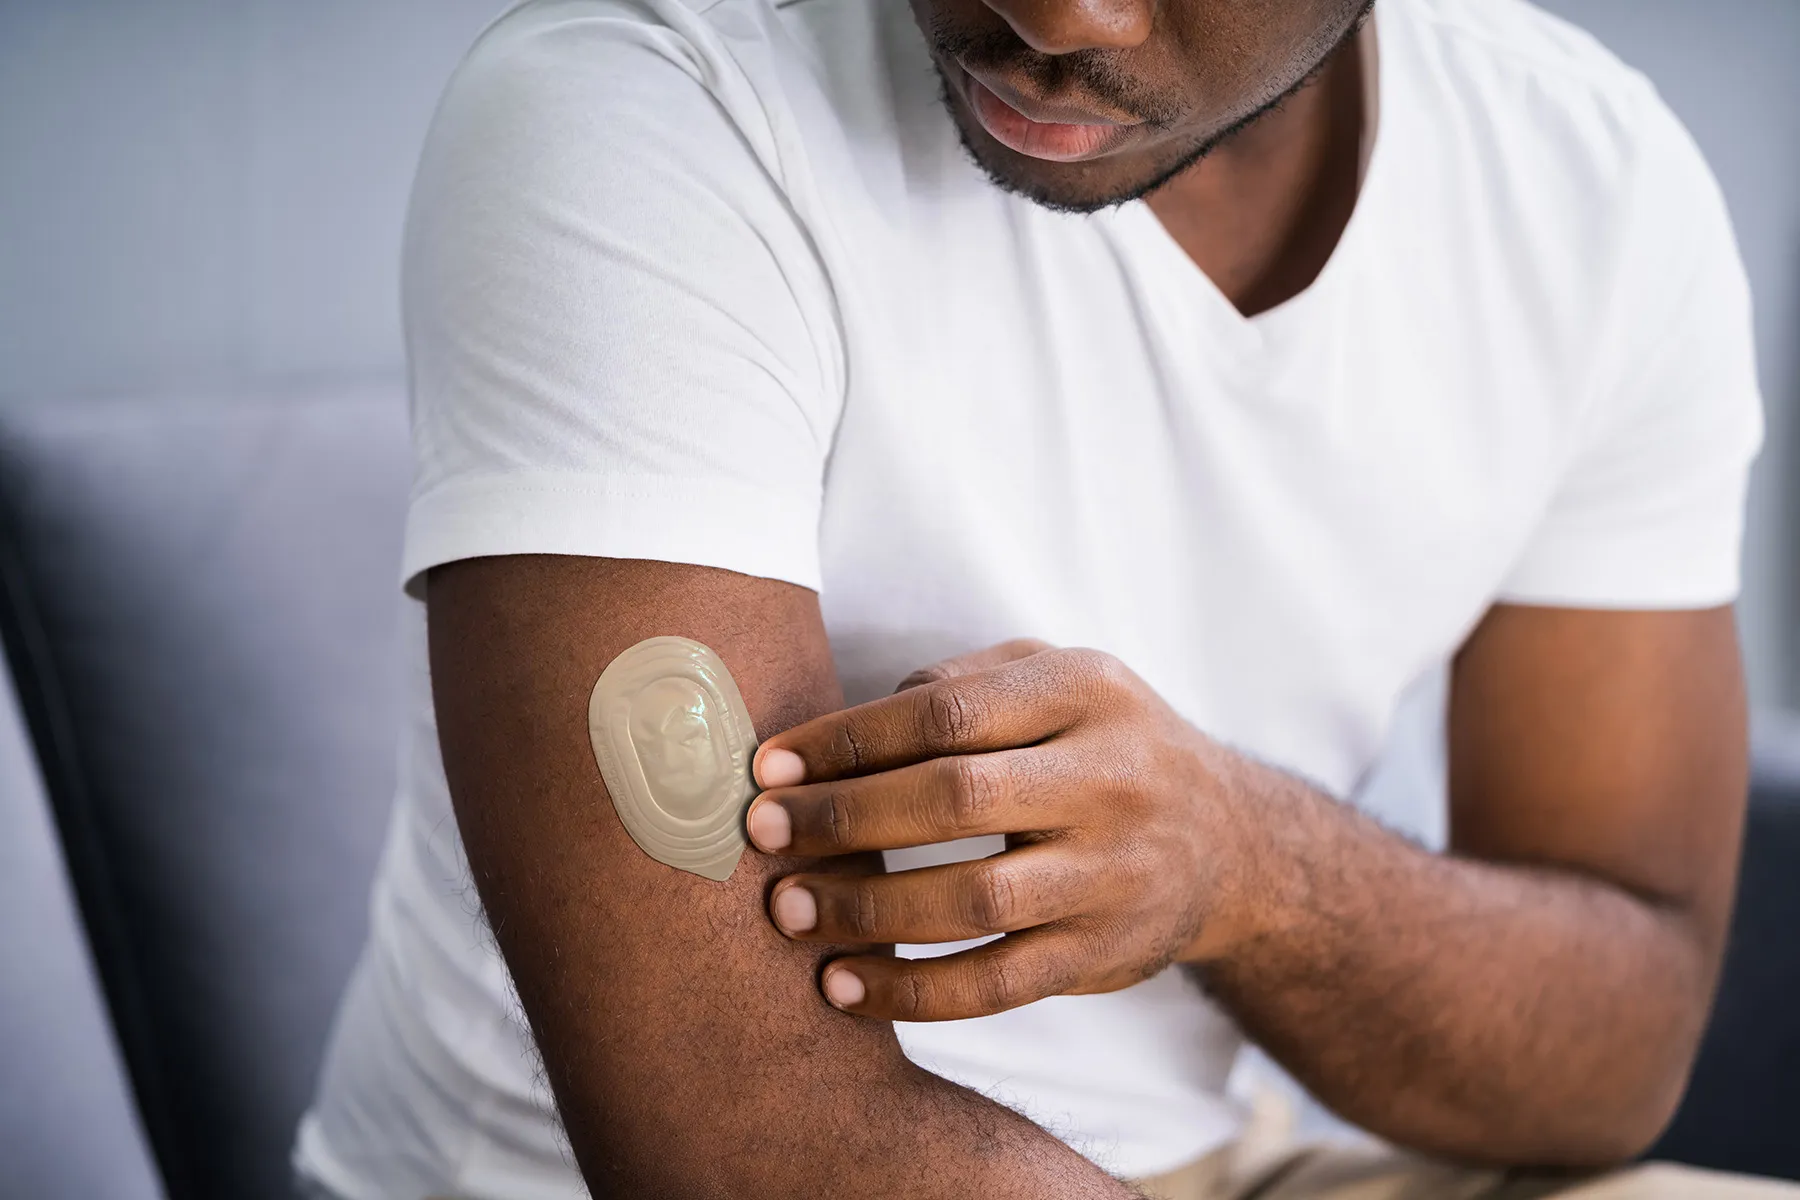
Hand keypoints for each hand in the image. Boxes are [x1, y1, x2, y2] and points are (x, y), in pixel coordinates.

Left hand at [745, 640, 1256, 1021]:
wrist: (1228, 838)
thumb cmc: (1104, 742)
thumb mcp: (1057, 677)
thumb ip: (962, 681)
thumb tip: (838, 732)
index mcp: (1087, 692)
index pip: (949, 711)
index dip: (848, 741)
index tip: (768, 768)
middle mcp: (1112, 778)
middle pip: (956, 799)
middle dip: (843, 820)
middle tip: (760, 837)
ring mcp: (1115, 871)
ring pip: (976, 900)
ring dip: (866, 911)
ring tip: (789, 912)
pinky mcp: (1106, 952)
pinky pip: (999, 983)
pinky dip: (914, 993)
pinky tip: (844, 988)